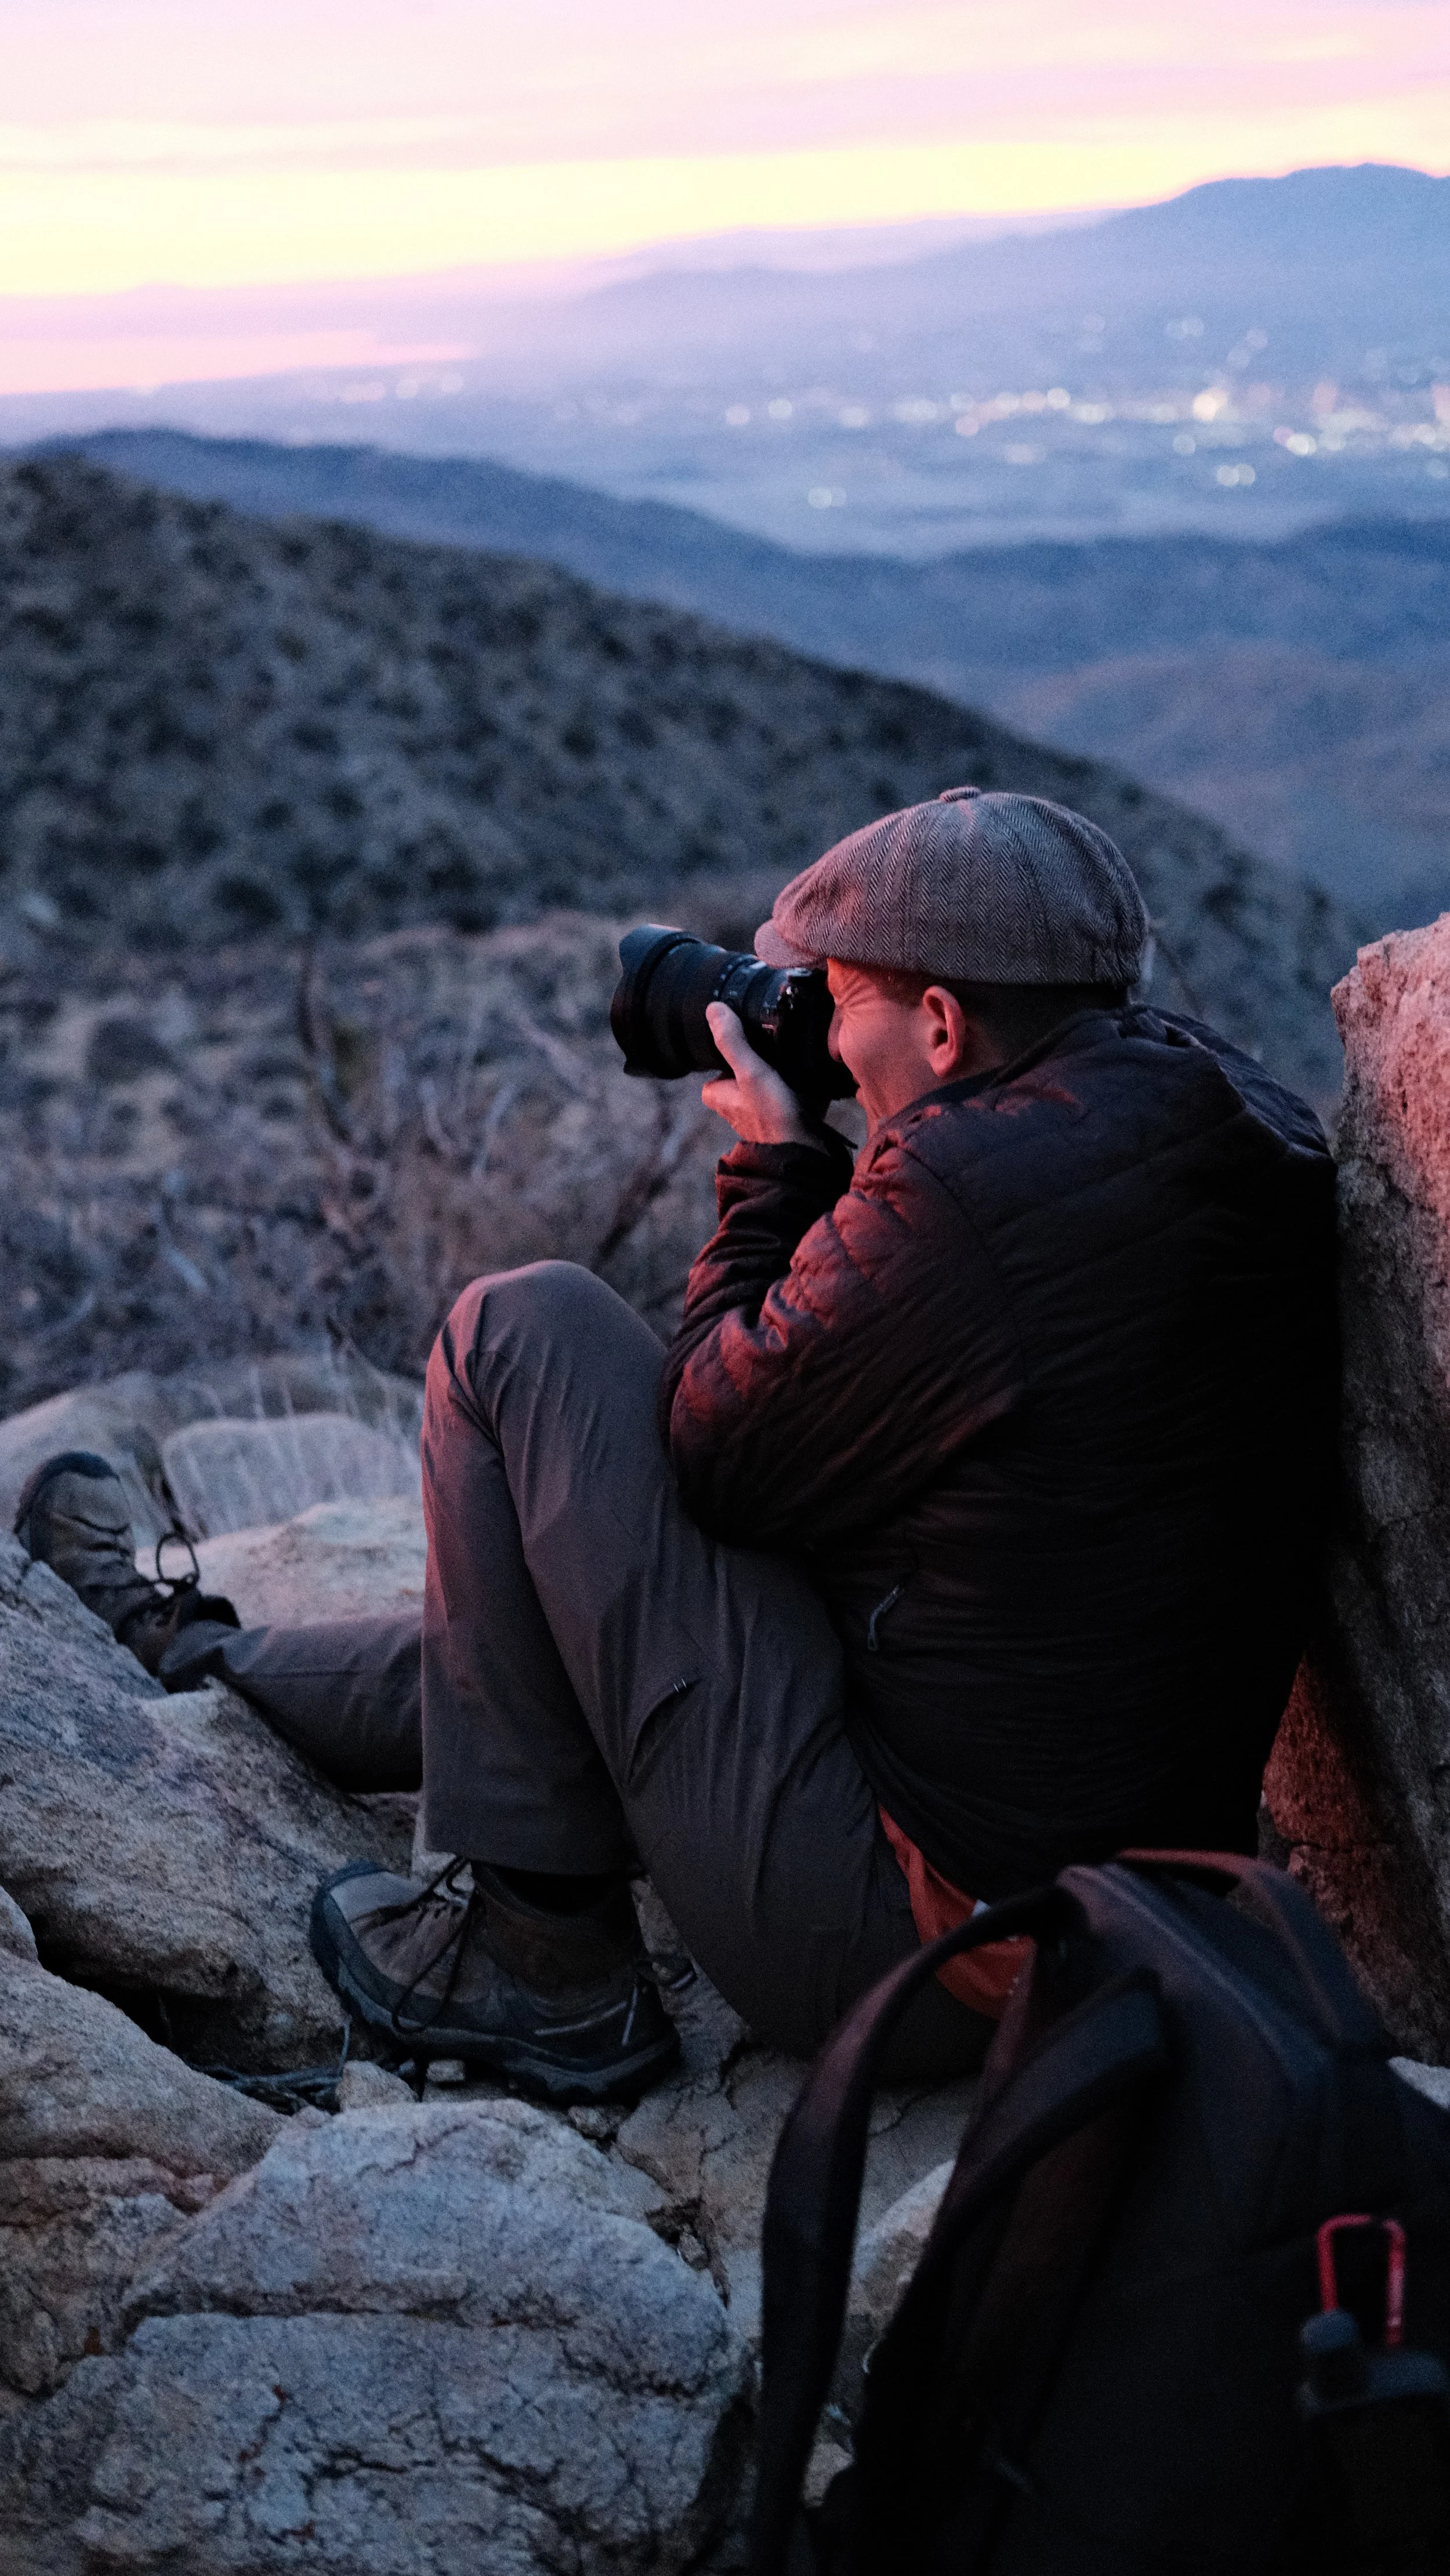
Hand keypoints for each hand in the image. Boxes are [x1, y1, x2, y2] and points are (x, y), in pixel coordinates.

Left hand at [701, 1003, 822, 1147]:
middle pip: (748, 1062)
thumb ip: (733, 1042)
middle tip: (781, 1052)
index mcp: (716, 1092)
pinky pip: (786, 1087)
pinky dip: (796, 1081)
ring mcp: (757, 1109)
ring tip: (795, 1063)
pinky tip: (807, 1076)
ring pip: (768, 1074)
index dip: (742, 1043)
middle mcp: (733, 1102)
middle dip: (764, 1056)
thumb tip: (713, 1010)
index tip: (759, 1039)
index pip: (723, 1053)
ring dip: (782, 1067)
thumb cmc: (773, 1118)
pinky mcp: (780, 1114)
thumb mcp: (751, 1073)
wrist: (805, 1154)